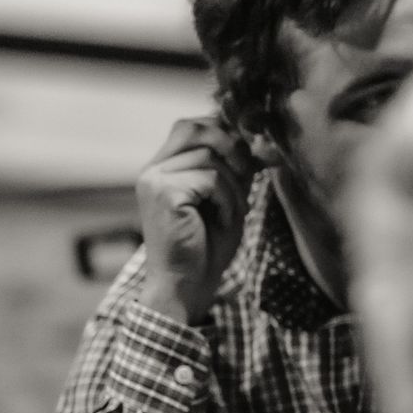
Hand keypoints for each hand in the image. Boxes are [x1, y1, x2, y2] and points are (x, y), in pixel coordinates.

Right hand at [134, 116, 260, 324]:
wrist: (186, 286)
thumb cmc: (206, 246)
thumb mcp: (226, 198)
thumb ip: (234, 168)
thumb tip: (259, 138)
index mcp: (162, 167)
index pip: (194, 126)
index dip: (226, 135)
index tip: (250, 161)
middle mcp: (152, 169)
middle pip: (196, 127)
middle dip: (232, 147)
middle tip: (248, 177)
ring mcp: (154, 179)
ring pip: (210, 156)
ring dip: (234, 185)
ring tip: (233, 211)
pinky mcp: (163, 194)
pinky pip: (211, 179)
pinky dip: (228, 200)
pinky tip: (223, 221)